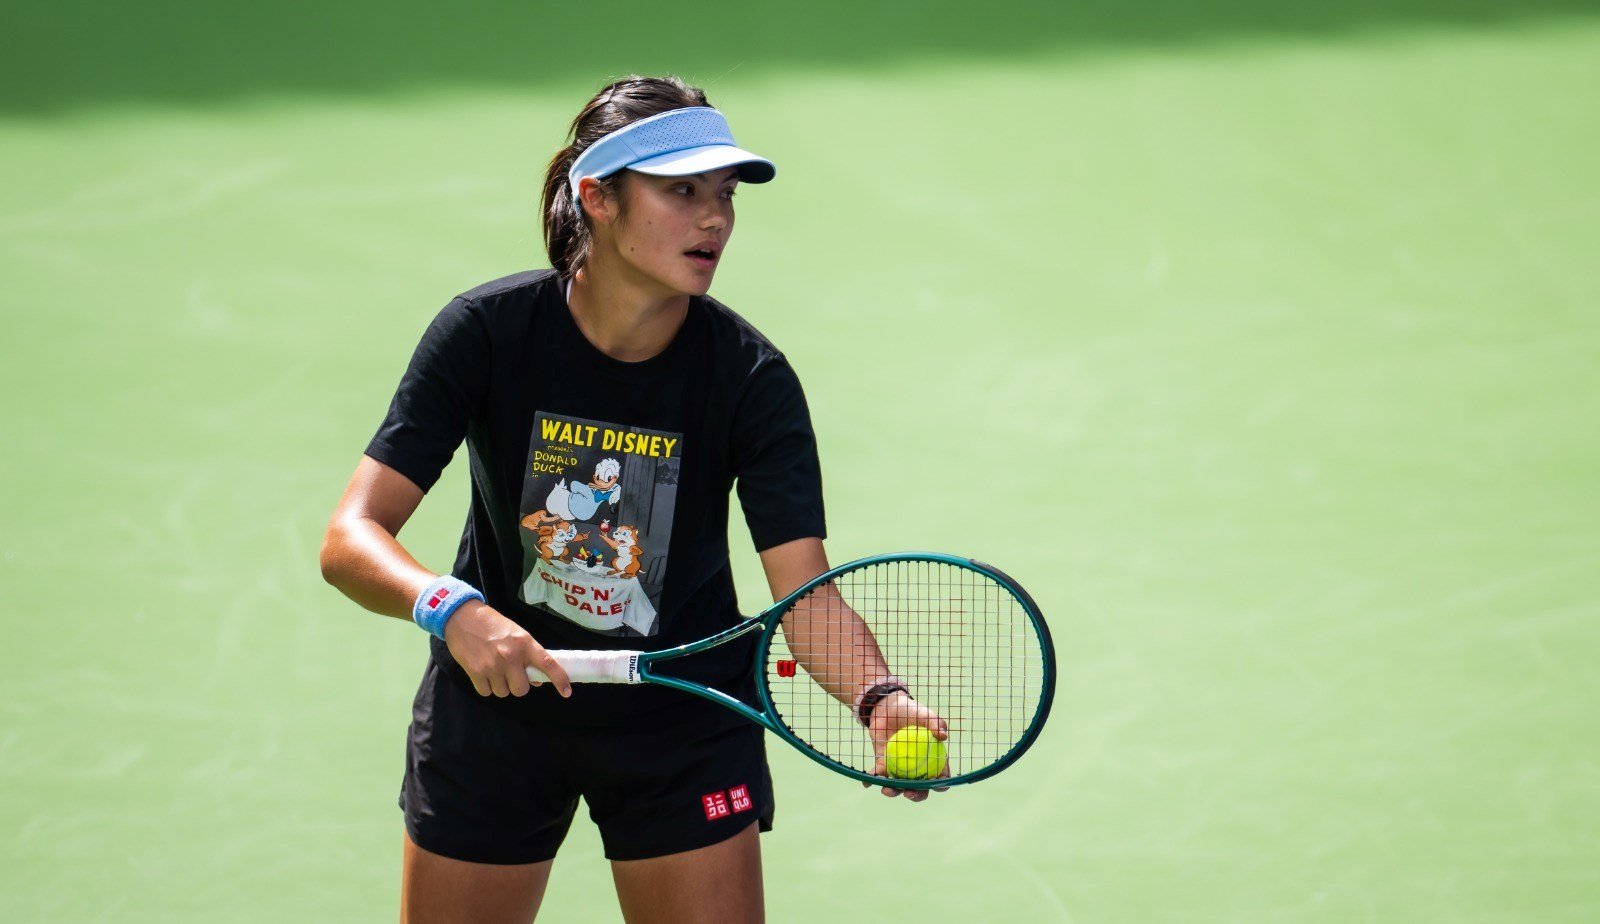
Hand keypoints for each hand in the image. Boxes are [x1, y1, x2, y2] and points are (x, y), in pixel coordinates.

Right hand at [443, 601, 571, 698]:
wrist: (462, 617)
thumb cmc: (492, 624)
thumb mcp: (516, 634)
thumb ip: (528, 655)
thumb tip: (537, 680)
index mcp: (525, 643)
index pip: (548, 664)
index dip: (560, 680)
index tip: (567, 692)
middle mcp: (511, 656)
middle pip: (522, 689)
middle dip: (517, 685)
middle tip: (510, 673)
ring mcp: (493, 666)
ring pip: (503, 693)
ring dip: (500, 686)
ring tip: (494, 669)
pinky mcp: (476, 672)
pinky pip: (487, 693)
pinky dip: (486, 687)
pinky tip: (482, 673)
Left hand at [863, 691, 950, 801]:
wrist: (886, 706)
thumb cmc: (910, 710)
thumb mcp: (923, 713)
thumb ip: (934, 722)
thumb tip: (943, 736)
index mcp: (932, 759)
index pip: (941, 777)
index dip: (940, 784)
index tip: (933, 783)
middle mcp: (917, 768)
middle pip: (920, 789)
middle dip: (915, 795)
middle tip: (908, 793)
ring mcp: (900, 768)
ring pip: (898, 786)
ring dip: (893, 792)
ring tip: (886, 789)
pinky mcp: (884, 764)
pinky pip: (879, 774)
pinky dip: (873, 779)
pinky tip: (867, 782)